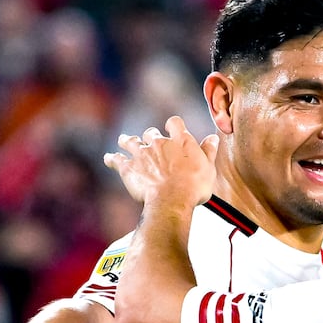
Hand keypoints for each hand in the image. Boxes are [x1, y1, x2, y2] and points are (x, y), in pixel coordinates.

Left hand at [104, 116, 218, 209]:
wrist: (172, 200)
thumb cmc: (194, 186)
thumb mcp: (208, 168)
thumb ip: (208, 151)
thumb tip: (213, 138)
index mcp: (180, 141)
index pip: (175, 123)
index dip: (173, 125)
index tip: (172, 128)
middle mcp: (159, 143)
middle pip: (150, 132)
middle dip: (150, 136)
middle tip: (149, 139)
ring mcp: (142, 154)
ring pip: (130, 141)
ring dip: (127, 140)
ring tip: (124, 139)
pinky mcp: (128, 168)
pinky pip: (116, 159)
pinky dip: (112, 158)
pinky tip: (109, 158)